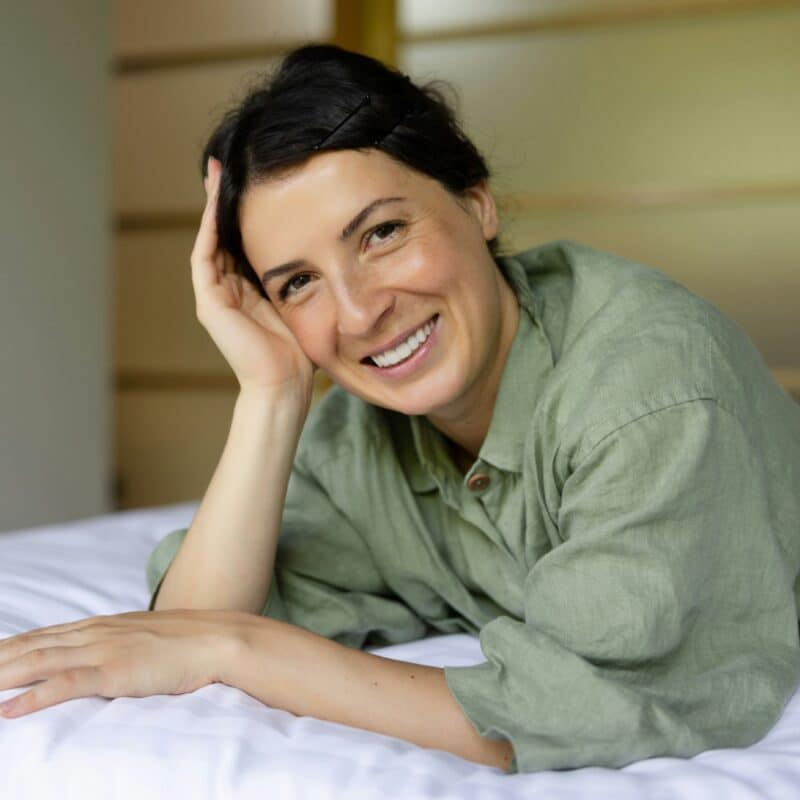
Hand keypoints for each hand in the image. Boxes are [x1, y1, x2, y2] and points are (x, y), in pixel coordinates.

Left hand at [0, 609, 242, 717]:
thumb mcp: (144, 637)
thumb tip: (102, 657)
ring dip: (2, 675)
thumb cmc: (186, 642)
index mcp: (101, 626)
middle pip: (32, 646)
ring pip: (40, 662)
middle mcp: (96, 634)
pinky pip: (66, 685)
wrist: (217, 639)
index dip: (9, 646)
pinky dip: (34, 697)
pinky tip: (9, 710)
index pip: (43, 636)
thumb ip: (118, 643)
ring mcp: (104, 651)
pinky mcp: (115, 672)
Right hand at [193, 157, 314, 406]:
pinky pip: (204, 256)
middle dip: (222, 202)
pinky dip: (209, 228)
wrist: (284, 383)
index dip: (243, 214)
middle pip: (221, 236)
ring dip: (211, 207)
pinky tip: (216, 202)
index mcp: (247, 291)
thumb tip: (319, 249)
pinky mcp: (208, 302)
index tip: (251, 183)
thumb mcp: (300, 304)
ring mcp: (214, 296)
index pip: (241, 243)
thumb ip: (297, 279)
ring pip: (209, 240)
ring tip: (215, 173)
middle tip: (225, 165)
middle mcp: (227, 290)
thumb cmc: (298, 352)